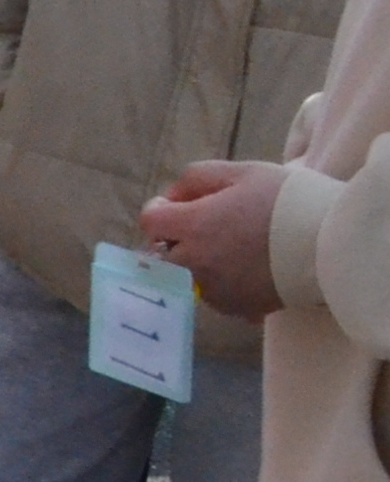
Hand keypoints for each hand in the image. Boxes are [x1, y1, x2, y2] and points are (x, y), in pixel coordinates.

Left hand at [142, 158, 289, 319]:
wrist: (331, 243)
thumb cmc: (286, 201)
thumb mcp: (241, 173)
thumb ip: (196, 179)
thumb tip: (171, 196)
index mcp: (193, 226)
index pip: (150, 222)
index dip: (161, 210)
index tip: (177, 206)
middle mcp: (196, 262)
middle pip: (164, 255)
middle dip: (175, 241)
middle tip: (204, 229)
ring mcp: (215, 289)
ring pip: (189, 278)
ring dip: (198, 264)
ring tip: (231, 250)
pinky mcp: (238, 308)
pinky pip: (216, 296)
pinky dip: (223, 284)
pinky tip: (246, 270)